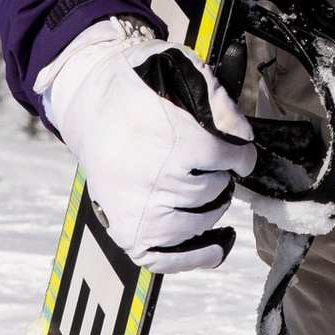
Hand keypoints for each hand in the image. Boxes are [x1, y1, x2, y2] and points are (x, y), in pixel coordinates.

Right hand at [36, 16, 257, 271]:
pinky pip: (168, 258)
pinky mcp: (126, 232)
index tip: (240, 153)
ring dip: (211, 207)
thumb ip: (222, 107)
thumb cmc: (139, 90)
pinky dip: (196, 256)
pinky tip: (217, 245)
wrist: (89, 103)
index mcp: (174, 141)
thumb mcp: (184, 76)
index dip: (241, 155)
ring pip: (199, 222)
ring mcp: (139, 212)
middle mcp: (155, 181)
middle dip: (221, 177)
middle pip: (214, 190)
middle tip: (213, 166)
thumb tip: (245, 139)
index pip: (230, 159)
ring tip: (207, 191)